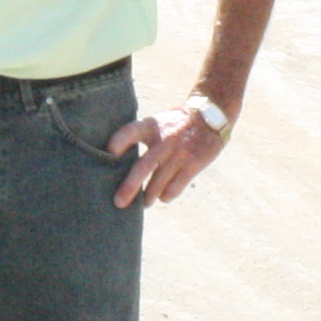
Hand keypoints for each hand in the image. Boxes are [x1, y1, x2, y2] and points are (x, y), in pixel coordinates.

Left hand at [106, 100, 230, 207]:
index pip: (131, 131)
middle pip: (143, 167)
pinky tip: (163, 197)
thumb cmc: (175, 123)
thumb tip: (116, 161)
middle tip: (119, 202)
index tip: (109, 153)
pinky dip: (166, 196)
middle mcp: (165, 140)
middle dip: (130, 187)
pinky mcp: (193, 164)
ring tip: (144, 203)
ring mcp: (180, 153)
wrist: (210, 116)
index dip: (119, 141)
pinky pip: (175, 188)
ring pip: (159, 183)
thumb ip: (140, 137)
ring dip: (148, 197)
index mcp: (152, 126)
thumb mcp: (157, 122)